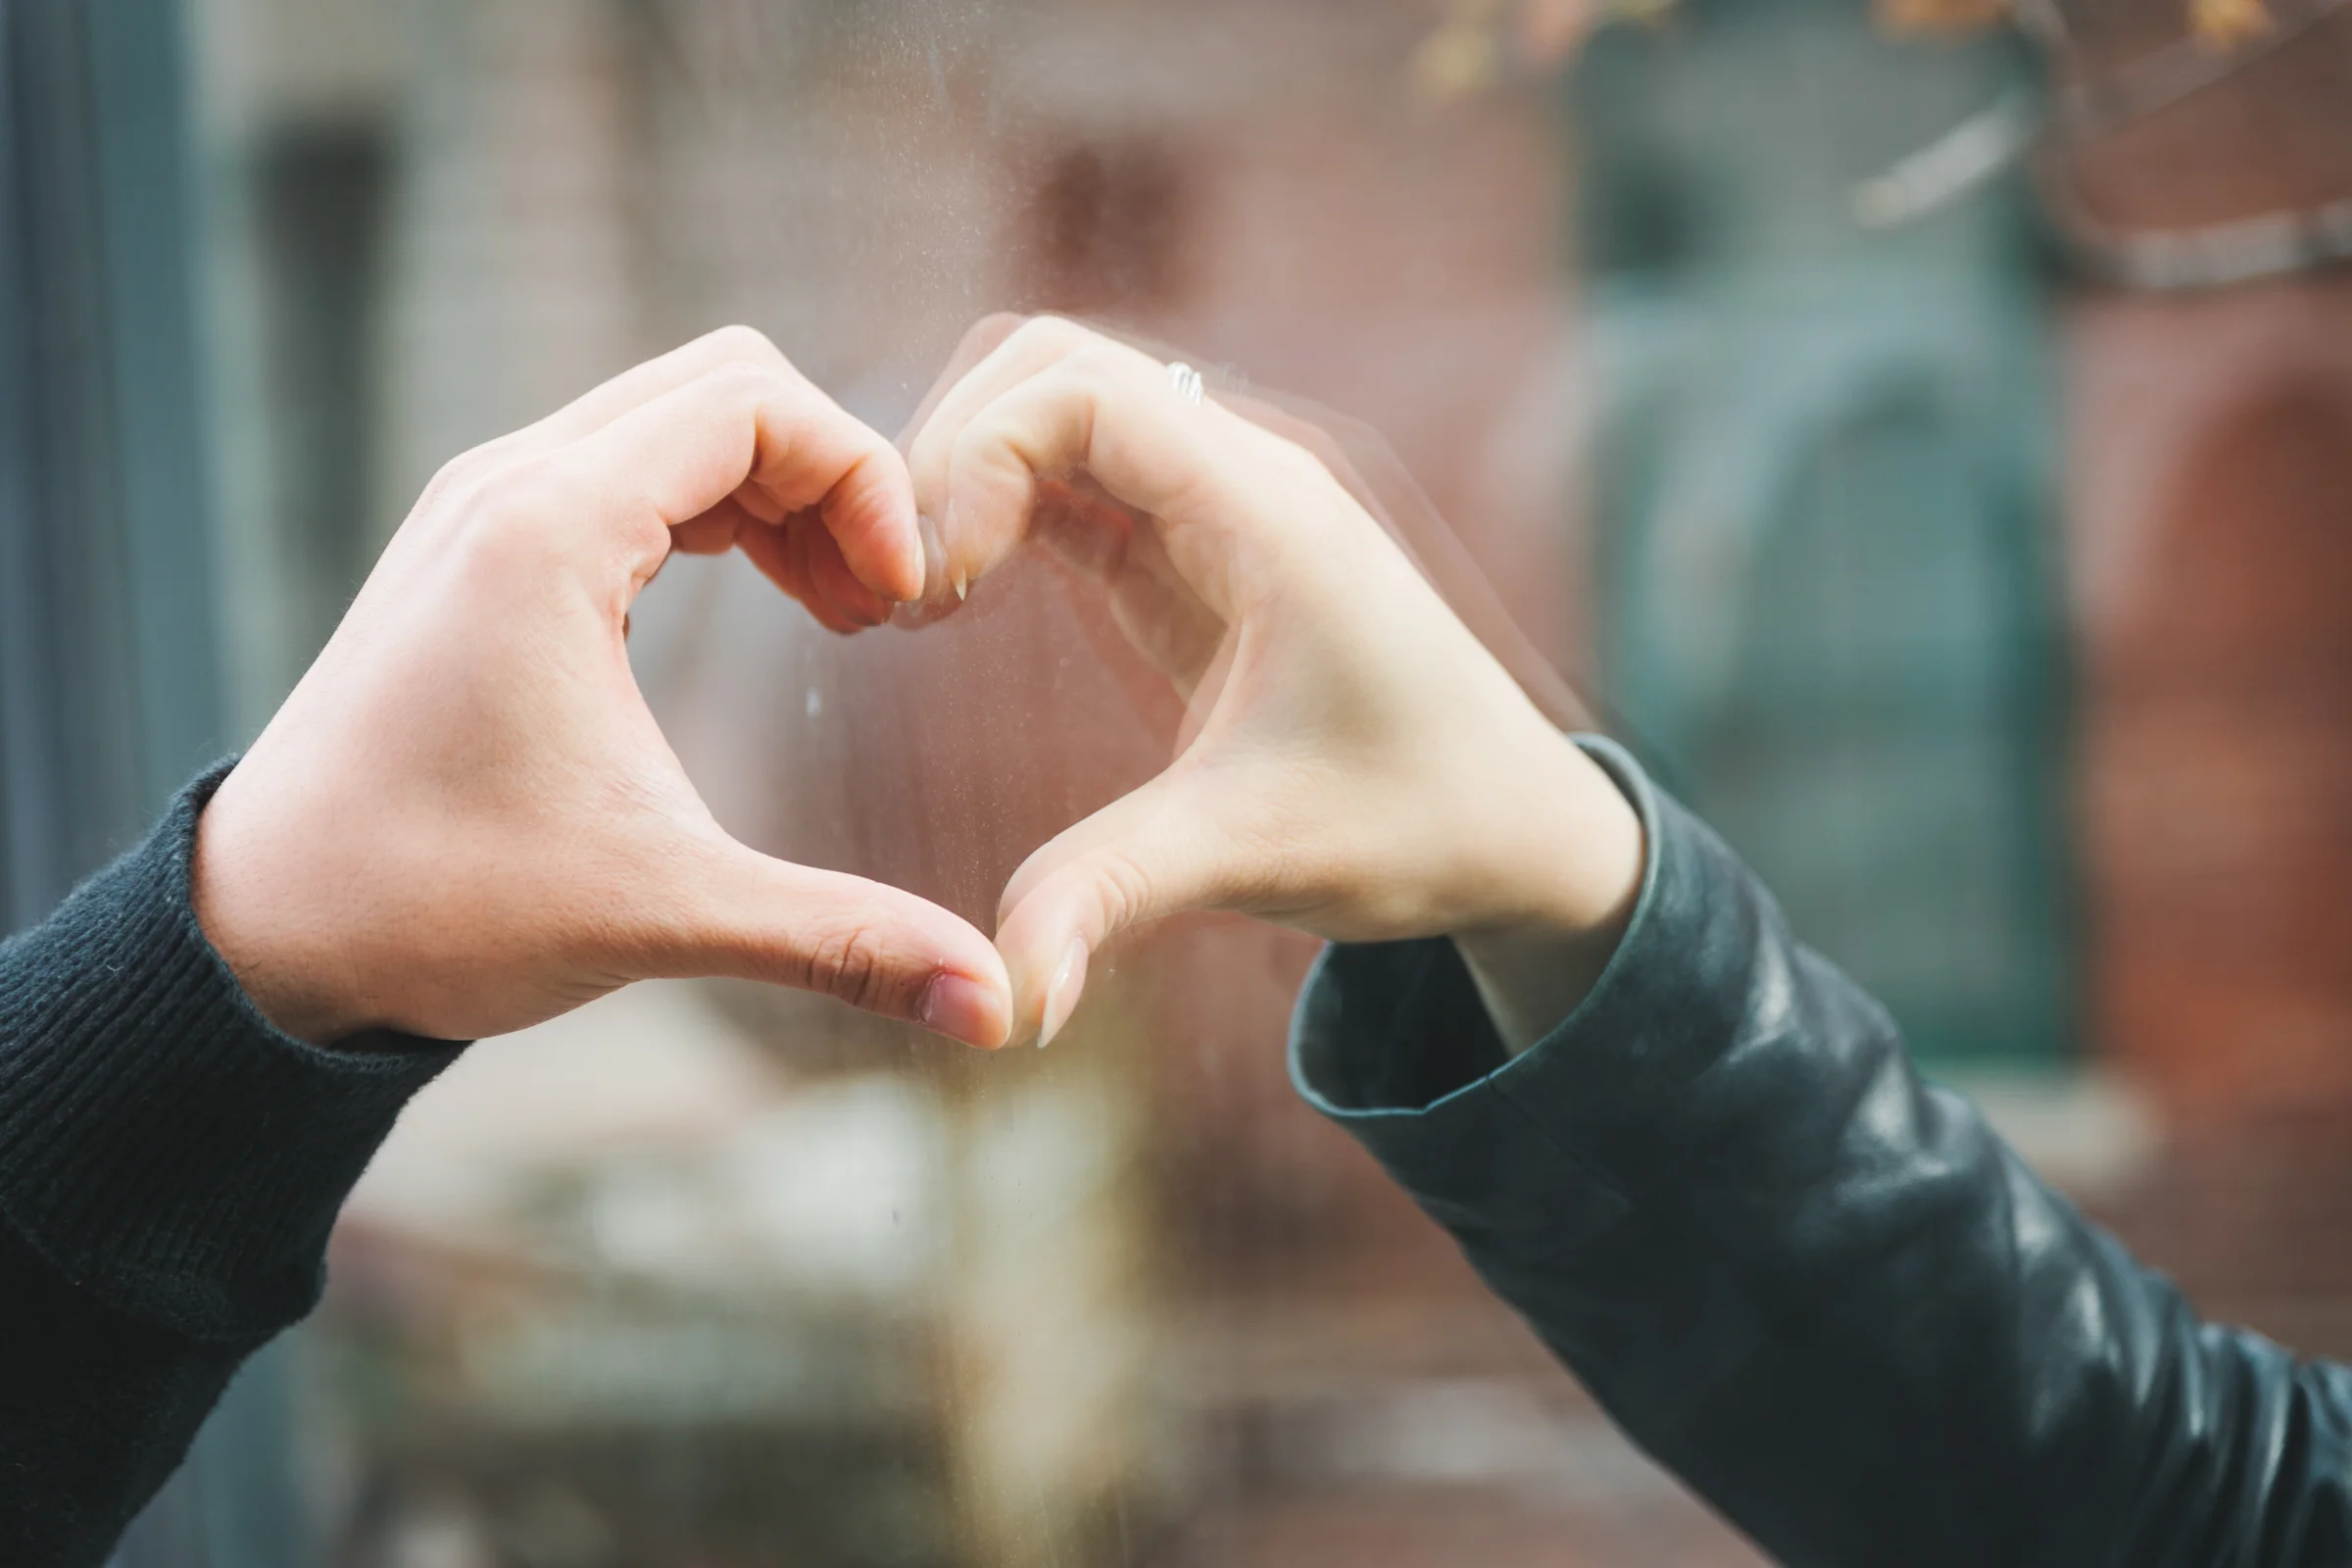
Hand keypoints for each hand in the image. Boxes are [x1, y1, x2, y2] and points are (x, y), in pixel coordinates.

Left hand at [194, 327, 1011, 1048]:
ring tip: (842, 612)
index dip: (864, 478)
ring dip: (780, 488)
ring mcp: (483, 504)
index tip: (905, 599)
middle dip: (832, 474)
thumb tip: (997, 1009)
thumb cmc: (436, 909)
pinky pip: (629, 464)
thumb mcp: (662, 912)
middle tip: (882, 606)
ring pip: (676, 414)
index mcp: (549, 529)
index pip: (755, 400)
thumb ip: (842, 942)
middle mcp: (509, 483)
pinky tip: (764, 604)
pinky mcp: (477, 543)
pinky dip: (718, 506)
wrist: (261, 934)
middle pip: (724, 380)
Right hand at [903, 316, 1642, 1048]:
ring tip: (915, 603)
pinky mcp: (1193, 554)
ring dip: (966, 476)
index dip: (974, 457)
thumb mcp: (1256, 854)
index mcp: (1266, 512)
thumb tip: (1002, 999)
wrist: (1516, 830)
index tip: (932, 589)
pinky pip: (1072, 479)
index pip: (1080, 388)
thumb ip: (1113, 897)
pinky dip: (995, 513)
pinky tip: (948, 607)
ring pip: (1054, 409)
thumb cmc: (1415, 823)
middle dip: (948, 452)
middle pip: (1049, 365)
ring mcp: (1216, 506)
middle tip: (898, 591)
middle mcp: (1241, 477)